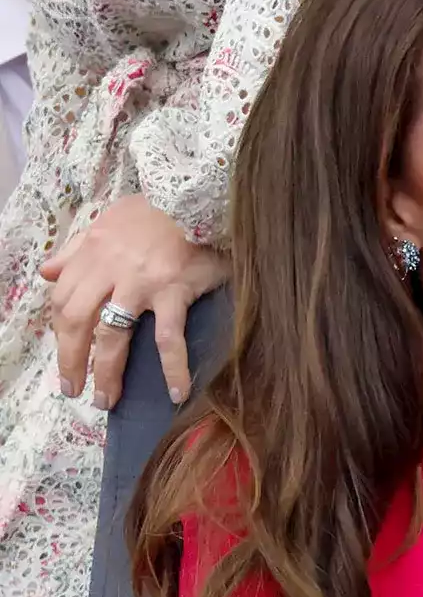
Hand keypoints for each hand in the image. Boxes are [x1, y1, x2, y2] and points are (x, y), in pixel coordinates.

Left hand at [39, 194, 227, 408]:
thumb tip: (47, 271)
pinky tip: (178, 391)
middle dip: (72, 360)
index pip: (63, 299)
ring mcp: (140, 282)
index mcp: (92, 253)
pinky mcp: (173, 290)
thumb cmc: (159, 210)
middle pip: (77, 322)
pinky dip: (172, 368)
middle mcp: (109, 269)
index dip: (61, 334)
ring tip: (106, 400)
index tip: (67, 358)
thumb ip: (77, 248)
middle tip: (75, 390)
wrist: (201, 195)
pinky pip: (168, 337)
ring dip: (106, 373)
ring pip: (112, 335)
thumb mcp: (109, 221)